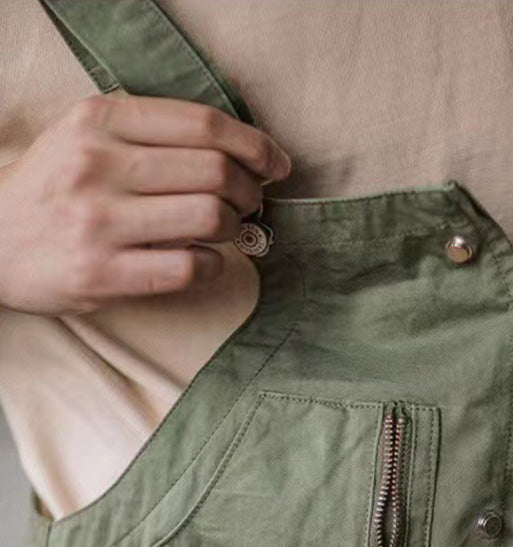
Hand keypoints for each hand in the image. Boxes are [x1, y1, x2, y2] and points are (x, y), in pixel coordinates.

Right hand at [0, 93, 291, 314]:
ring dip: (234, 227)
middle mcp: (97, 166)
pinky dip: (212, 265)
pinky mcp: (102, 274)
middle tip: (250, 201)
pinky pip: (188, 268)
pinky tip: (205, 261)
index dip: (254, 144)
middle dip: (249, 189)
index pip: (202, 124)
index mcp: (98, 121)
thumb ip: (147, 132)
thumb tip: (236, 148)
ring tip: (225, 230)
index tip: (274, 162)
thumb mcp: (85, 136)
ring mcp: (98, 222)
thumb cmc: (53, 188)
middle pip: (215, 171)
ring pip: (208, 217)